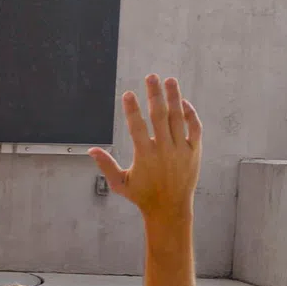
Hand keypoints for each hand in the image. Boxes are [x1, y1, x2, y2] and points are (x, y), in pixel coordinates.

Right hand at [89, 73, 202, 224]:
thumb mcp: (120, 183)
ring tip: (169, 81)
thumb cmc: (143, 196)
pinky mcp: (194, 152)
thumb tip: (92, 150)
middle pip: (159, 116)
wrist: (170, 209)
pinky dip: (190, 114)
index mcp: (145, 156)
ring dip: (173, 97)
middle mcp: (164, 150)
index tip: (128, 94)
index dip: (131, 109)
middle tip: (151, 77)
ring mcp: (181, 149)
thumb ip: (106, 165)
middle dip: (154, 94)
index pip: (137, 127)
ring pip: (178, 118)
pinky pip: (194, 128)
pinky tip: (183, 102)